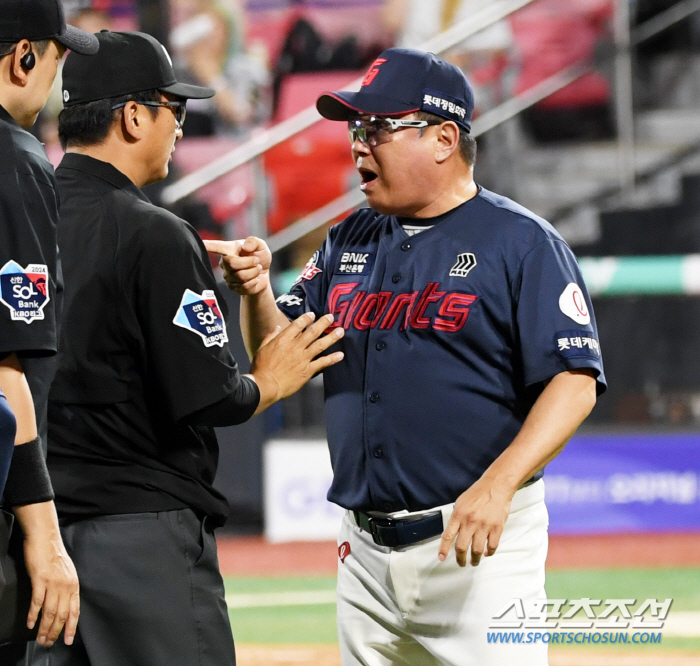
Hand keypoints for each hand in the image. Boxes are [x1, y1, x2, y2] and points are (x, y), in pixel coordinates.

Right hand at [23, 524, 79, 645]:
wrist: (46, 539)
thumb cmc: (55, 555)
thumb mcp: (67, 573)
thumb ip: (67, 588)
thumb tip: (65, 605)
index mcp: (74, 584)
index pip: (75, 610)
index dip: (71, 627)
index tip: (67, 640)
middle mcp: (66, 585)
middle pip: (61, 614)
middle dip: (55, 632)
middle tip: (47, 643)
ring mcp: (53, 583)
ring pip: (50, 612)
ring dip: (44, 628)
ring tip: (39, 638)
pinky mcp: (40, 580)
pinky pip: (37, 602)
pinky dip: (33, 615)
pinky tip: (30, 624)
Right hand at [203, 237, 270, 295]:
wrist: (264, 274)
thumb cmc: (258, 256)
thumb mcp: (260, 245)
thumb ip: (254, 242)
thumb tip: (245, 248)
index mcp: (229, 249)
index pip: (217, 247)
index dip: (209, 245)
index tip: (202, 243)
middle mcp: (225, 263)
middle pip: (231, 263)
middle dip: (249, 262)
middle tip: (257, 261)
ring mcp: (228, 276)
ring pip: (240, 276)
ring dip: (254, 272)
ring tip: (257, 269)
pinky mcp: (233, 287)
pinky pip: (244, 286)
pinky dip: (255, 281)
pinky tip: (255, 278)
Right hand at [251, 312, 343, 406]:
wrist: (266, 385)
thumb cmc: (261, 367)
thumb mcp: (262, 348)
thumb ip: (271, 336)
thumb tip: (278, 327)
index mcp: (283, 340)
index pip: (297, 324)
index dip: (306, 318)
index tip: (313, 314)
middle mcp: (296, 346)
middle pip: (312, 332)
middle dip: (323, 323)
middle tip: (331, 317)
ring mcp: (303, 358)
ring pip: (320, 345)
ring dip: (332, 337)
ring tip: (341, 331)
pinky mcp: (308, 370)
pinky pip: (322, 362)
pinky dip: (332, 358)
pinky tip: (340, 355)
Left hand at [437, 476, 513, 567]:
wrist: (496, 486)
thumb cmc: (479, 492)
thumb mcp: (461, 502)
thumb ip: (456, 518)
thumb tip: (452, 532)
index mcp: (459, 514)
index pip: (448, 535)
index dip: (444, 549)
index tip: (442, 557)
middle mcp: (470, 521)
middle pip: (462, 547)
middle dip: (460, 559)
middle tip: (461, 563)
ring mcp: (484, 525)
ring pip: (477, 550)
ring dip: (475, 559)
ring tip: (474, 562)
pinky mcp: (497, 528)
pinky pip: (492, 546)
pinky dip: (489, 552)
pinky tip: (487, 553)